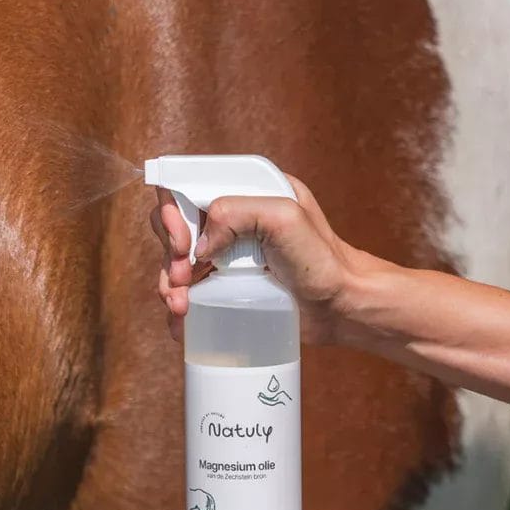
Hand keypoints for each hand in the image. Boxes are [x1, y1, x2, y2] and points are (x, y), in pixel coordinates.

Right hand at [150, 176, 376, 342]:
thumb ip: (238, 211)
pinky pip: (189, 292)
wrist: (340, 308)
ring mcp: (227, 255)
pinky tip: (182, 323)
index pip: (188, 186)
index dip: (173, 212)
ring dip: (169, 284)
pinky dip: (177, 308)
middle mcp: (233, 219)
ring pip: (176, 262)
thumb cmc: (322, 261)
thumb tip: (199, 243)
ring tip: (181, 308)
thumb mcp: (285, 218)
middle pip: (175, 226)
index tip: (184, 244)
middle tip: (183, 278)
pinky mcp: (226, 287)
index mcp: (246, 189)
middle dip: (170, 253)